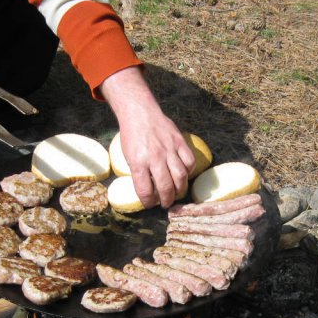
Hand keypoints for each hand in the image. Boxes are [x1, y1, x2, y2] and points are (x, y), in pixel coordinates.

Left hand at [100, 67, 194, 207]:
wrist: (140, 113)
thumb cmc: (132, 136)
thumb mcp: (128, 156)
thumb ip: (139, 173)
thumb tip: (149, 189)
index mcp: (138, 162)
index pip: (145, 190)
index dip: (148, 202)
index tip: (150, 204)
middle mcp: (155, 157)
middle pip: (166, 187)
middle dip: (166, 200)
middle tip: (166, 204)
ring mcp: (170, 149)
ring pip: (181, 177)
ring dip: (180, 190)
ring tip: (176, 194)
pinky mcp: (180, 142)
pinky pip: (189, 162)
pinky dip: (188, 172)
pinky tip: (183, 175)